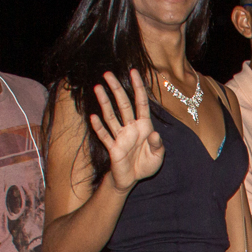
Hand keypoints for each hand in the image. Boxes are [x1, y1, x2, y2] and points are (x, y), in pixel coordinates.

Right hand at [90, 71, 165, 190]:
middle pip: (123, 104)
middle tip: (108, 74)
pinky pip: (105, 136)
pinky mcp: (112, 148)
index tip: (134, 72)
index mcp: (144, 126)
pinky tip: (93, 117)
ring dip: (104, 102)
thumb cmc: (145, 165)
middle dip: (116, 89)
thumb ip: (158, 145)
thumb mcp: (157, 157)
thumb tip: (155, 134)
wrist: (132, 179)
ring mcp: (120, 137)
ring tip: (97, 87)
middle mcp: (131, 128)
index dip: (138, 87)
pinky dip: (99, 127)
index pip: (141, 103)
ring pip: (111, 116)